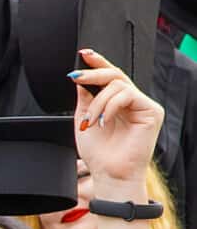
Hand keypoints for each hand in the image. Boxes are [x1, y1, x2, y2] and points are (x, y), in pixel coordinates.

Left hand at [74, 48, 164, 190]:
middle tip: (76, 76)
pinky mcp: (152, 111)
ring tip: (89, 121)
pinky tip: (103, 121)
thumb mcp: (83, 119)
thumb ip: (85, 99)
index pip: (109, 77)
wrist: (109, 174)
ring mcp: (143, 105)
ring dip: (97, 102)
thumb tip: (81, 79)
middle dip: (93, 73)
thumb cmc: (99, 153)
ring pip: (118, 85)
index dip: (98, 62)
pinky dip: (110, 106)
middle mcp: (132, 102)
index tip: (83, 54)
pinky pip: (128, 95)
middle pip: (115, 75)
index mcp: (116, 103)